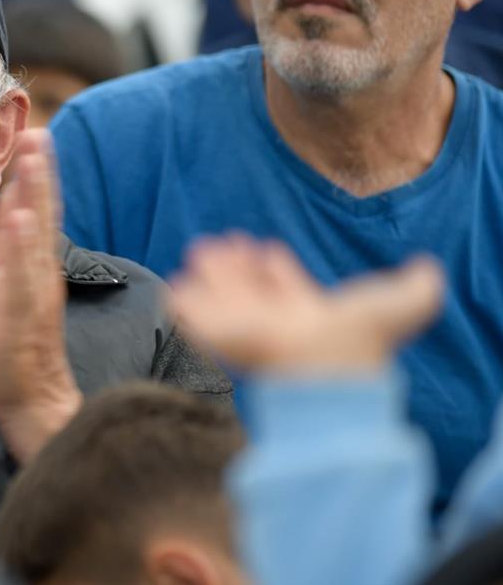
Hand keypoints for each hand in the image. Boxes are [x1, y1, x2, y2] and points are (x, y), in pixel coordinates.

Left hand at [0, 129, 81, 463]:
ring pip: (36, 236)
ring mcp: (34, 291)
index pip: (39, 211)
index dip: (38, 173)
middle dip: (41, 172)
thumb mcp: (12, 283)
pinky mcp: (22, 314)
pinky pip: (22, 274)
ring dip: (35, 195)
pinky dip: (22, 246)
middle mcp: (41, 272)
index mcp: (36, 264)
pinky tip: (18, 220)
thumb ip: (16, 246)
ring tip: (33, 158)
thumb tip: (17, 205)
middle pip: (43, 213)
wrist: (29, 395)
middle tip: (39, 130)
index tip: (36, 133)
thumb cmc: (16, 340)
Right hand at [169, 234, 443, 375]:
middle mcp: (280, 327)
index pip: (291, 293)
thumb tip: (432, 268)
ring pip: (225, 302)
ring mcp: (250, 333)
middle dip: (237, 268)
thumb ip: (417, 288)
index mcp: (314, 320)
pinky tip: (178, 288)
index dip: (278, 272)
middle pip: (252, 293)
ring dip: (213, 277)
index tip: (266, 249)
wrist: (322, 367)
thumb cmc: (360, 340)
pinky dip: (187, 305)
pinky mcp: (224, 340)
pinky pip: (198, 320)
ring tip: (202, 250)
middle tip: (226, 243)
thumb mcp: (400, 305)